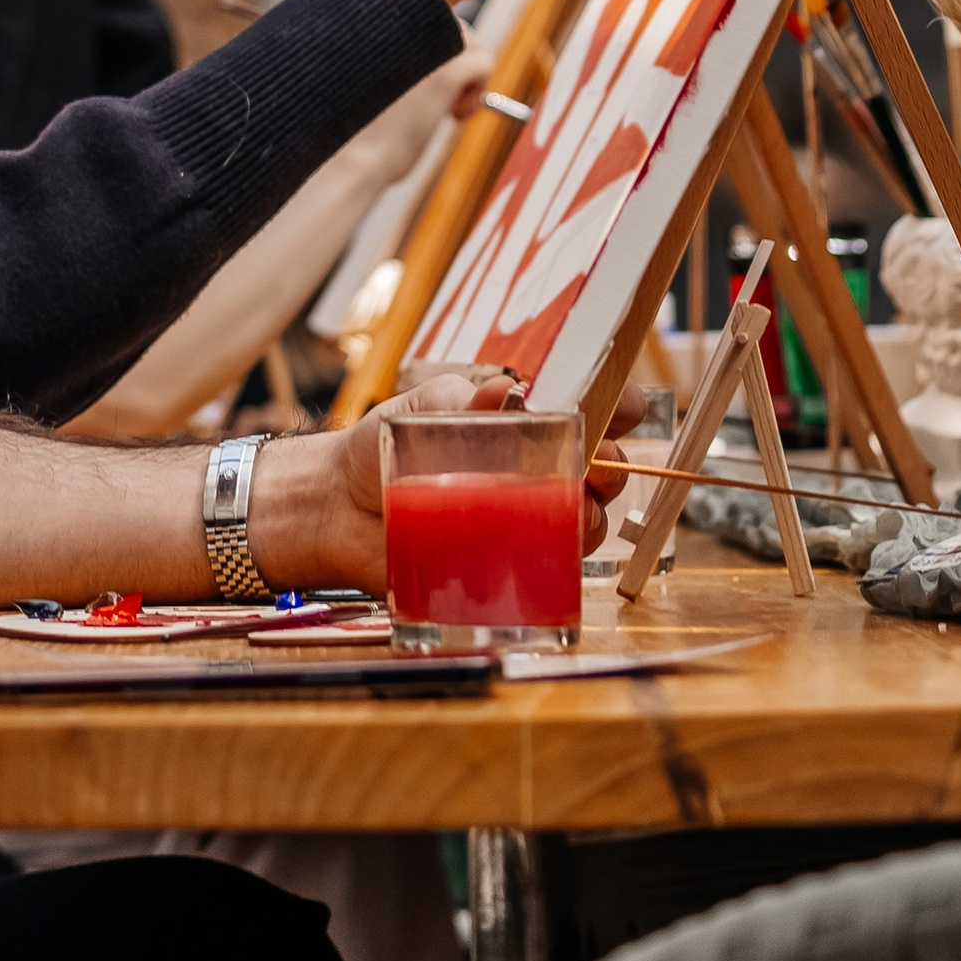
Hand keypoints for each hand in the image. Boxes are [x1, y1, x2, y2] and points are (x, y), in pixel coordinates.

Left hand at [252, 410, 631, 595]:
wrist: (332, 508)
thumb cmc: (377, 448)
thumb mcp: (417, 411)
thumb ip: (459, 402)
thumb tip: (507, 390)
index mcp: (519, 424)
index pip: (586, 409)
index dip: (617, 406)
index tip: (627, 407)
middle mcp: (531, 471)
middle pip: (602, 470)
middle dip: (615, 465)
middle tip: (599, 465)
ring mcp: (521, 519)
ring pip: (585, 522)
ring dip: (592, 517)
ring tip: (573, 511)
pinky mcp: (502, 563)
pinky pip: (547, 570)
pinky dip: (558, 566)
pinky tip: (547, 557)